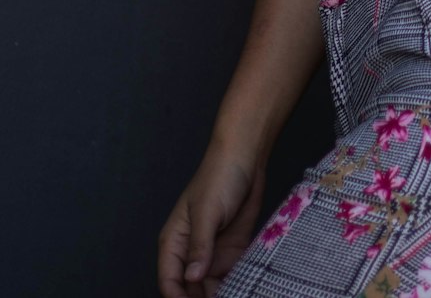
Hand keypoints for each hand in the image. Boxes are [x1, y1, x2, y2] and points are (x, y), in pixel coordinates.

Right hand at [158, 142, 265, 297]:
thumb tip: (191, 279)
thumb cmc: (219, 178)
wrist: (247, 159)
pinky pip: (231, 277)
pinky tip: (244, 290)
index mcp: (174, 242)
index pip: (169, 281)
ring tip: (235, 296)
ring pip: (210, 288)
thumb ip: (199, 246)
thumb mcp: (207, 212)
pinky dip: (235, 286)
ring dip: (220, 295)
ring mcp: (212, 253)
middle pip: (189, 290)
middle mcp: (191, 253)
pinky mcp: (232, 251)